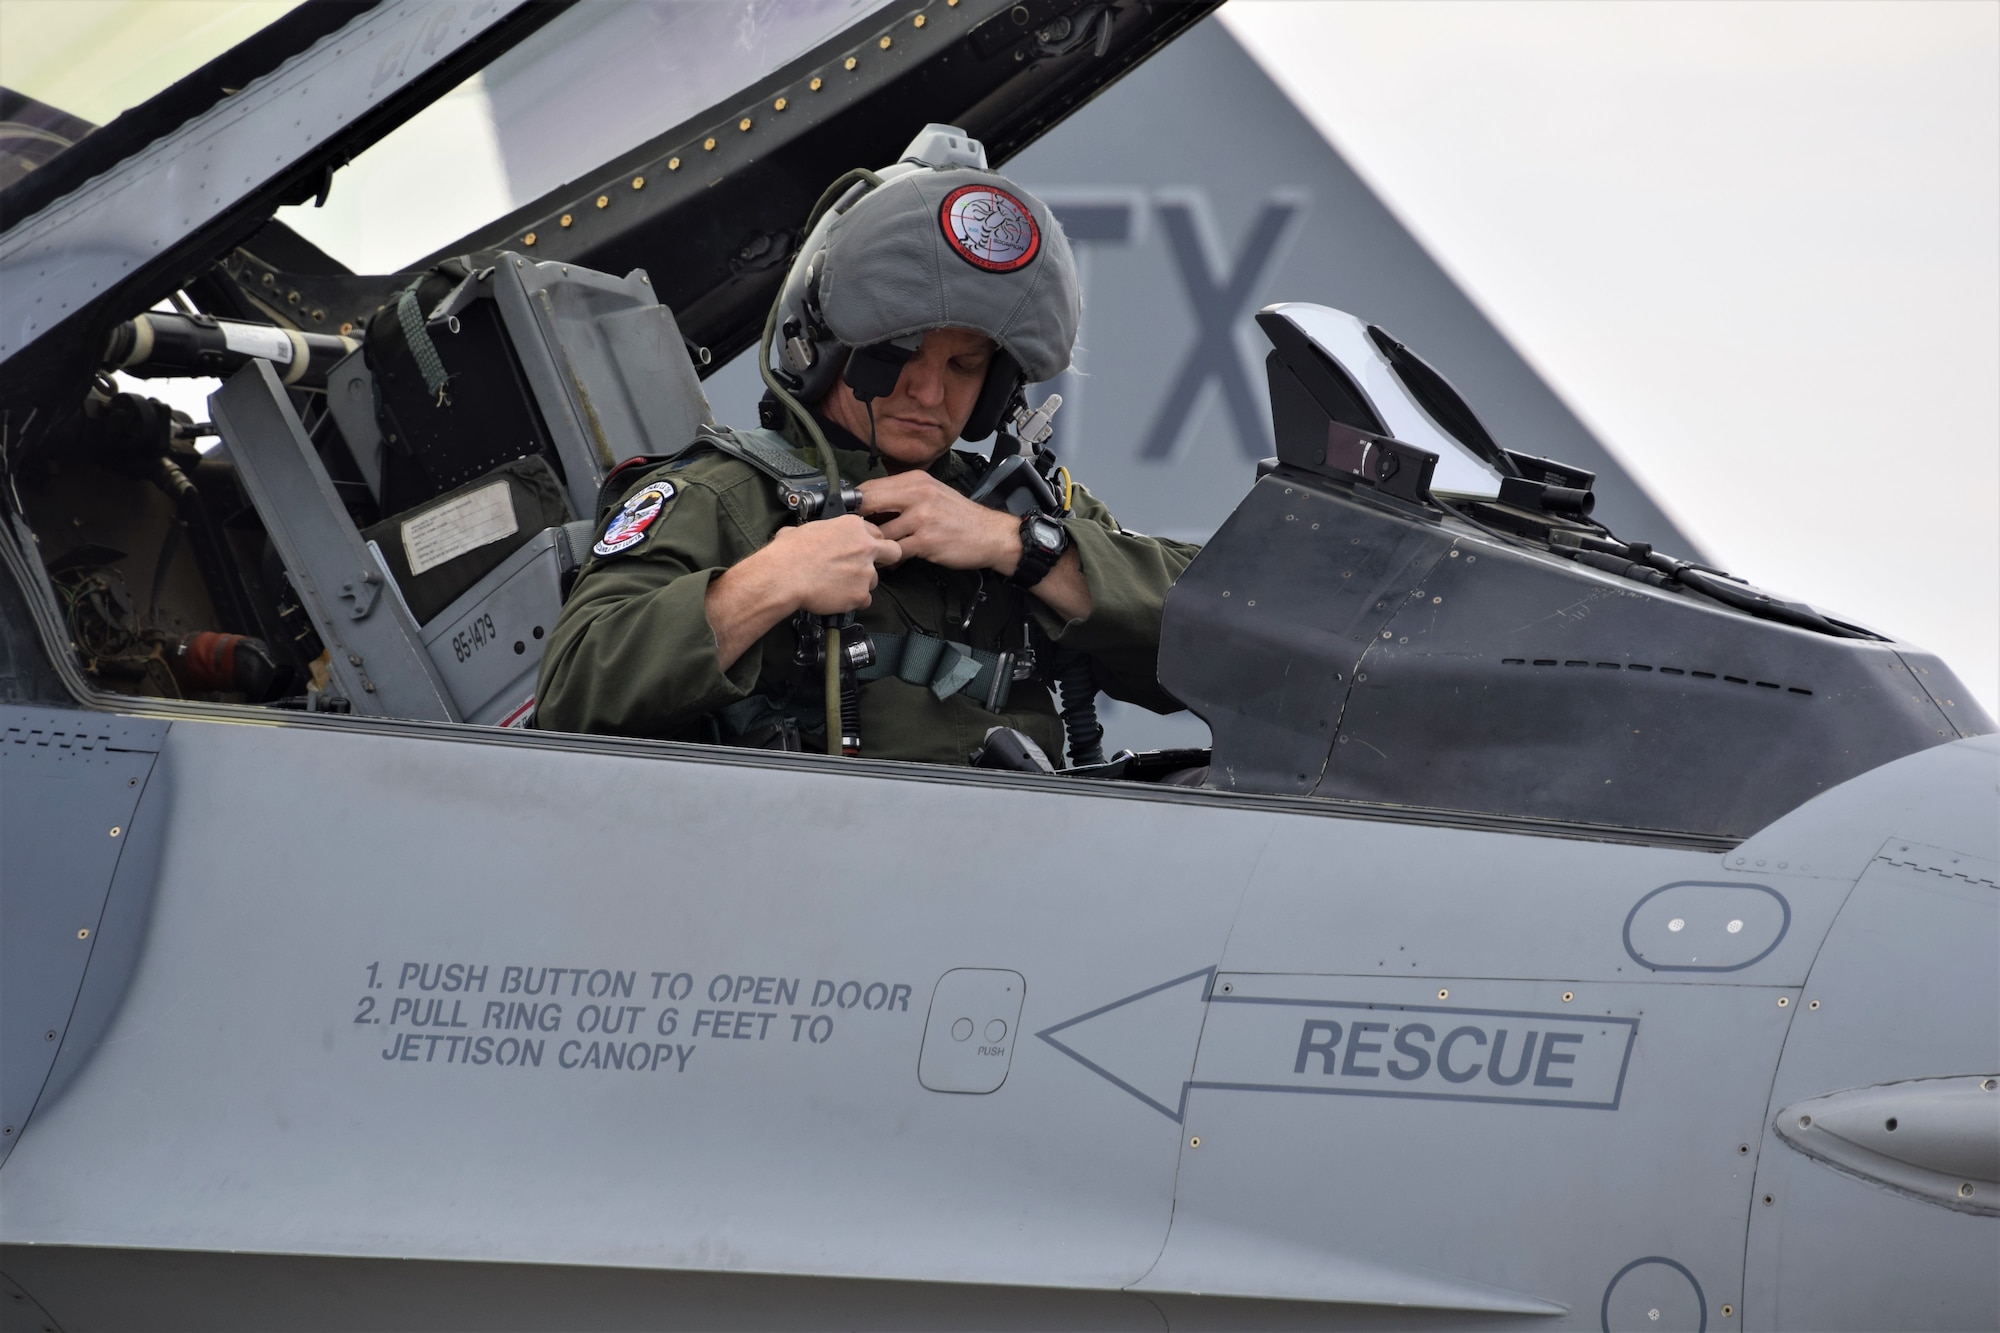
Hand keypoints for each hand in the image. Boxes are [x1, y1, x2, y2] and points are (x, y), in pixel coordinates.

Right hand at [705, 516, 899, 668]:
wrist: (784, 576)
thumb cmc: (788, 552)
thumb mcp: (806, 529)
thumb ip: (821, 532)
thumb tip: (809, 535)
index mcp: (853, 526)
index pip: (875, 533)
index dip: (867, 542)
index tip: (858, 550)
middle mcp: (866, 546)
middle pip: (892, 552)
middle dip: (884, 559)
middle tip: (865, 567)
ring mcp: (866, 572)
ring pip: (873, 580)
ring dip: (860, 583)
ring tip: (837, 586)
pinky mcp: (861, 594)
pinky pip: (864, 600)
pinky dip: (852, 601)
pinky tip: (836, 598)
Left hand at [856, 472, 1020, 573]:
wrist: (991, 534)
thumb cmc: (960, 517)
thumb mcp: (933, 493)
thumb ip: (904, 494)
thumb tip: (871, 502)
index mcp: (916, 480)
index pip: (871, 486)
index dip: (855, 502)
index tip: (849, 515)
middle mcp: (918, 494)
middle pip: (869, 504)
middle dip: (857, 522)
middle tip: (854, 535)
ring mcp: (922, 518)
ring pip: (880, 532)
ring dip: (875, 545)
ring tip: (876, 552)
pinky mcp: (926, 541)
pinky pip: (896, 551)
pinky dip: (891, 558)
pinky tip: (893, 561)